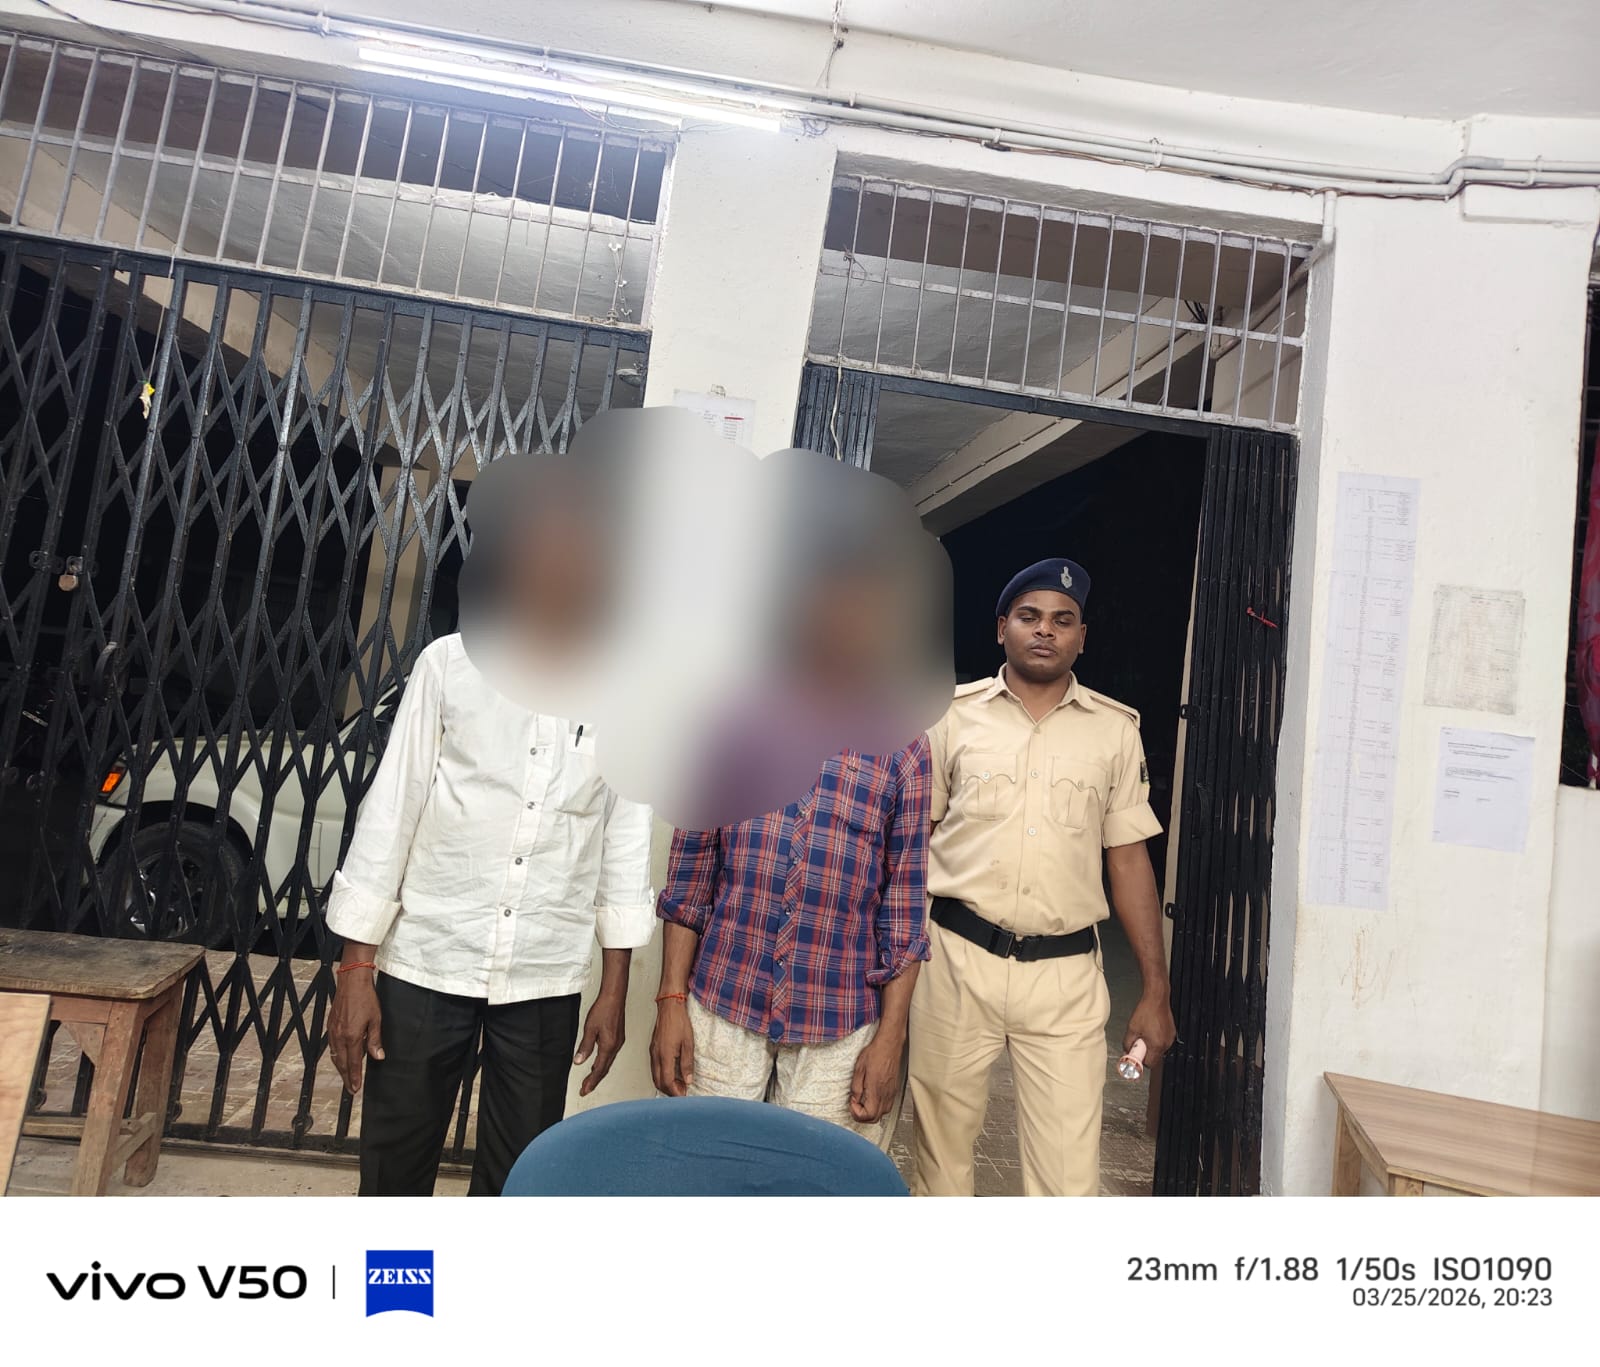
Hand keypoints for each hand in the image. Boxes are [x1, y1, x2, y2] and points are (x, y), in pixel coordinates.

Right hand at [328, 970, 383, 1094]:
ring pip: (334, 1056)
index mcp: (352, 1036)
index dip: (354, 1077)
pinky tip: (340, 1057)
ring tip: (346, 1077)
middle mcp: (339, 1036)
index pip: (352, 1063)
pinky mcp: (330, 1025)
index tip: (355, 1089)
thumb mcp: (376, 1019)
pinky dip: (335, 1056)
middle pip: (341, 1063)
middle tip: (351, 1089)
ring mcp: (333, 1031)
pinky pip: (331, 1046)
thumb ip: (375, 1040)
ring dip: (340, 1068)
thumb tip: (378, 1057)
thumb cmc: (365, 998)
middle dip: (346, 1077)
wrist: (352, 982)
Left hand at [574, 990, 626, 1096]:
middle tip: (585, 1089)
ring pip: (608, 1062)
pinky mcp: (618, 1037)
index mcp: (609, 1046)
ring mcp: (618, 1042)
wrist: (614, 997)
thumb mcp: (590, 1029)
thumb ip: (585, 1047)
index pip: (599, 1069)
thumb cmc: (603, 1010)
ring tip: (590, 1079)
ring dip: (599, 1072)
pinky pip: (610, 1055)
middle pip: (605, 1069)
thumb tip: (579, 1061)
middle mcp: (616, 1046)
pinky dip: (603, 1062)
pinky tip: (598, 1062)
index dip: (591, 1081)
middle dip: (594, 1080)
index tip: (584, 1090)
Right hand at [649, 998, 694, 1096]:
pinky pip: (655, 1068)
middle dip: (670, 1091)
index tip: (684, 1095)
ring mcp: (653, 1053)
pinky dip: (662, 1075)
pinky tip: (672, 1073)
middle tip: (682, 1092)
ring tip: (679, 1084)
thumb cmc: (679, 1022)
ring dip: (666, 1084)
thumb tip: (687, 1079)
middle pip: (659, 1082)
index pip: (667, 1082)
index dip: (675, 1091)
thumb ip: (687, 1063)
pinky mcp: (653, 1049)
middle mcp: (656, 1056)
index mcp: (665, 1056)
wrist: (669, 1008)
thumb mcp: (688, 1043)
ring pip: (655, 1076)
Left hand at [849, 1031, 903, 1123]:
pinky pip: (887, 1106)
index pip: (868, 1115)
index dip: (857, 1113)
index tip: (851, 1102)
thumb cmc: (875, 1053)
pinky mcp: (894, 1090)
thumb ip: (856, 1087)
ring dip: (870, 1112)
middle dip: (862, 1116)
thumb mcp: (859, 1068)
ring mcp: (891, 1093)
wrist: (890, 1044)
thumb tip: (854, 1099)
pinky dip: (877, 1107)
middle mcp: (886, 1094)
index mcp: (876, 1090)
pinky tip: (871, 1097)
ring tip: (862, 1101)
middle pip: (875, 1118)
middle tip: (854, 1105)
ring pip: (882, 1114)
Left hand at [1123, 992, 1175, 1067]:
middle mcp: (1166, 1043)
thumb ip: (1128, 1043)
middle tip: (1138, 1042)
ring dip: (1151, 1046)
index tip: (1135, 1056)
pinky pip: (1163, 1041)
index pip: (1149, 1063)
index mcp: (1157, 1045)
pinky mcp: (1171, 1032)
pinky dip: (1156, 1039)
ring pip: (1159, 1049)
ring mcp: (1170, 1038)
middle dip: (1145, 1053)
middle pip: (1155, 1057)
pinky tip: (1150, 1029)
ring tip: (1144, 1033)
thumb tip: (1127, 1051)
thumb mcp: (1132, 1028)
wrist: (1157, 999)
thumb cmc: (1146, 1011)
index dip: (1141, 1060)